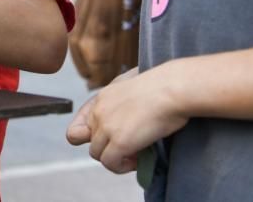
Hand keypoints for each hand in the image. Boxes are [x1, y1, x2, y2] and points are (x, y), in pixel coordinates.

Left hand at [67, 66, 186, 172]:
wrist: (173, 88)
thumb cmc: (164, 86)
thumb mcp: (134, 86)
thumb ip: (124, 101)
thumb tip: (129, 118)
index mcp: (102, 98)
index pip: (80, 125)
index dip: (93, 136)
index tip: (113, 139)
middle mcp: (99, 111)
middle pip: (91, 141)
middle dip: (109, 148)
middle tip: (132, 148)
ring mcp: (106, 127)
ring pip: (97, 154)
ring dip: (115, 158)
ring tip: (136, 155)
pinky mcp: (119, 141)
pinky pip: (109, 163)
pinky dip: (121, 166)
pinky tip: (137, 160)